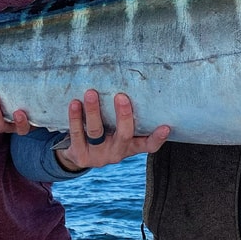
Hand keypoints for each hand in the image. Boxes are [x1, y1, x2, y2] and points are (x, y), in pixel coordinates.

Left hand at [54, 91, 169, 170]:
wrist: (80, 156)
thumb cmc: (105, 135)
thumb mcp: (118, 132)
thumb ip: (126, 117)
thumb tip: (132, 83)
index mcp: (131, 146)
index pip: (148, 145)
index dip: (157, 138)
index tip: (166, 127)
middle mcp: (117, 152)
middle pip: (124, 135)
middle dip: (123, 116)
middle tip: (121, 96)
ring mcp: (99, 155)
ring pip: (96, 132)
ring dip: (93, 111)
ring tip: (91, 93)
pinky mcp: (81, 155)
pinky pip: (77, 134)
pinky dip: (75, 117)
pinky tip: (75, 103)